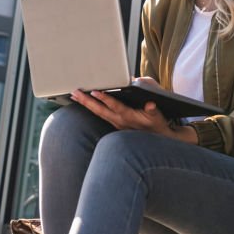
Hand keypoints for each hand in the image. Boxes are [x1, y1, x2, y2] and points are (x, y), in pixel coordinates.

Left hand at [70, 88, 197, 143]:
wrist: (156, 142)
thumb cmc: (157, 126)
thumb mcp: (158, 118)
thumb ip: (153, 110)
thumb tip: (150, 104)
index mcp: (128, 117)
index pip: (114, 106)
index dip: (105, 98)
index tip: (95, 91)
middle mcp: (119, 121)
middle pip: (99, 110)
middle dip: (87, 101)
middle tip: (75, 92)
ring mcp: (115, 123)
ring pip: (98, 112)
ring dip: (86, 104)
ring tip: (75, 95)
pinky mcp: (115, 123)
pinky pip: (100, 114)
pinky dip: (91, 108)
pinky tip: (85, 103)